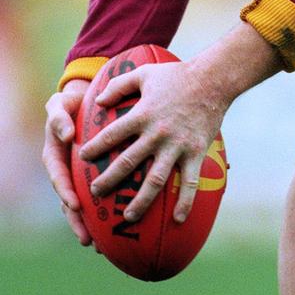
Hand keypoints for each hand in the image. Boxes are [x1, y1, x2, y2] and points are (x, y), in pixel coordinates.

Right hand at [43, 79, 93, 245]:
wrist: (81, 101)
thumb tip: (66, 135)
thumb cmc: (71, 103)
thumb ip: (59, 117)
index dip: (66, 193)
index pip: (59, 178)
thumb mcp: (60, 105)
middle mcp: (66, 170)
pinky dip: (105, 213)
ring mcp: (78, 176)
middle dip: (78, 222)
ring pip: (84, 206)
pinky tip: (119, 229)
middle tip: (87, 240)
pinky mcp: (93, 177)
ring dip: (91, 226)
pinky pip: (99, 197)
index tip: (75, 205)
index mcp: (55, 156)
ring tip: (101, 247)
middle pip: (70, 202)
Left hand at [78, 58, 225, 224]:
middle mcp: (157, 133)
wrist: (213, 80)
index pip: (111, 135)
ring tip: (128, 216)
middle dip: (108, 180)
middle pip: (128, 162)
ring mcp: (177, 146)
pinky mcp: (196, 152)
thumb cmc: (177, 75)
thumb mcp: (144, 74)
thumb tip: (97, 101)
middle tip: (95, 193)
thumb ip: (119, 85)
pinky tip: (177, 220)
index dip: (94, 148)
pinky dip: (184, 202)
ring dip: (141, 201)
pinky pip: (189, 182)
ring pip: (155, 180)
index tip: (82, 159)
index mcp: (142, 114)